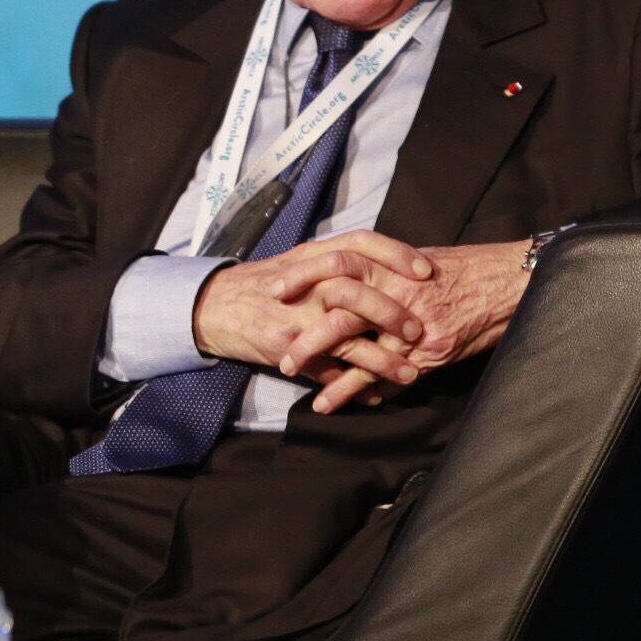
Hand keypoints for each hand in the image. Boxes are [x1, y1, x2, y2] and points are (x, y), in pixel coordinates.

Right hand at [192, 229, 436, 407]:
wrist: (213, 306)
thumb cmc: (262, 284)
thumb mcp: (297, 262)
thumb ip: (334, 264)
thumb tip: (382, 274)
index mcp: (313, 256)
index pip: (362, 244)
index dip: (397, 255)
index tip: (426, 271)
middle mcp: (306, 284)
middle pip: (358, 291)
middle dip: (393, 313)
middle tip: (419, 330)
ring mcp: (296, 317)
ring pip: (347, 338)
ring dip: (383, 360)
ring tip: (409, 374)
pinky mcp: (287, 348)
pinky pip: (326, 370)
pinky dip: (352, 386)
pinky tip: (374, 396)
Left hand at [259, 236, 533, 411]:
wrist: (507, 287)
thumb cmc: (464, 273)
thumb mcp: (419, 262)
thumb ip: (384, 271)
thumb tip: (350, 276)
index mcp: (392, 264)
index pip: (338, 260)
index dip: (304, 272)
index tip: (276, 286)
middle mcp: (396, 290)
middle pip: (335, 299)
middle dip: (301, 318)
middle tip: (272, 334)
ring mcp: (409, 323)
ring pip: (351, 337)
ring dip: (316, 355)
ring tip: (288, 369)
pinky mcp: (422, 353)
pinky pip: (379, 373)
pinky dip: (349, 389)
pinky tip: (325, 402)